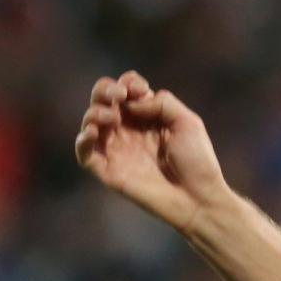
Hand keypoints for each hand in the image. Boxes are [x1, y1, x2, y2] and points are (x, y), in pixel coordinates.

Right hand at [74, 71, 228, 231]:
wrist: (198, 197)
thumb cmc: (197, 160)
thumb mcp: (187, 122)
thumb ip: (161, 103)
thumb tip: (132, 101)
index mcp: (148, 116)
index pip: (126, 89)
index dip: (128, 83)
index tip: (140, 89)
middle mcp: (129, 130)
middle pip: (103, 100)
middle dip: (105, 90)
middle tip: (118, 96)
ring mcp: (117, 150)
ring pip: (91, 122)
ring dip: (95, 113)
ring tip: (112, 117)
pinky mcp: (108, 171)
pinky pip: (84, 154)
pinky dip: (82, 141)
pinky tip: (92, 132)